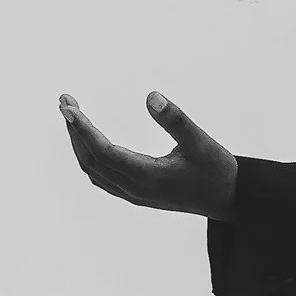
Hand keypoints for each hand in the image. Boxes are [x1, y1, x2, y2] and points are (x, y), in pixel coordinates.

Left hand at [59, 89, 237, 219]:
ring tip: (72, 116)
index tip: (67, 106)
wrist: (229, 200)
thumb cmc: (218, 170)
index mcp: (148, 177)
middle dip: (74, 129)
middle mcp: (135, 189)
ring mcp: (134, 194)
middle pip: (91, 159)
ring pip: (93, 170)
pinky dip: (89, 157)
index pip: (103, 151)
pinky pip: (101, 177)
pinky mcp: (136, 194)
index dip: (82, 128)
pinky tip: (88, 142)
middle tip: (65, 100)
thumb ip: (176, 120)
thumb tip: (150, 96)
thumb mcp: (201, 142)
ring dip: (78, 143)